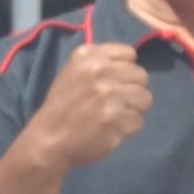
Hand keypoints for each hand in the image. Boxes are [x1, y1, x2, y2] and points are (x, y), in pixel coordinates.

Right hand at [20, 43, 154, 174]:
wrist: (48, 140)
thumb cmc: (64, 107)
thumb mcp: (74, 72)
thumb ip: (101, 63)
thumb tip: (132, 64)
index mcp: (88, 55)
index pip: (129, 54)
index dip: (124, 72)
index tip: (110, 85)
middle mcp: (98, 70)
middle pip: (142, 76)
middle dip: (132, 92)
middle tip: (112, 105)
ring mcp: (107, 94)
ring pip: (145, 98)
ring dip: (133, 111)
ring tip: (112, 117)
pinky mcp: (114, 118)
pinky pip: (139, 121)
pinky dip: (128, 130)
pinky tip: (109, 130)